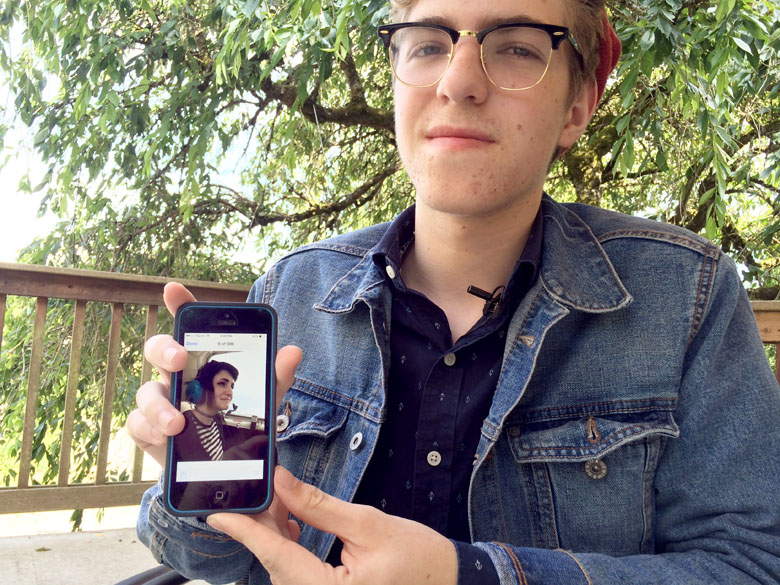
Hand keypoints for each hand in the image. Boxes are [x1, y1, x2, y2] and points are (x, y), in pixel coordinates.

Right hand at [126, 282, 301, 464]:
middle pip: (158, 349)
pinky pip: (138, 424)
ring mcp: (161, 401)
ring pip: (146, 391)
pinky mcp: (150, 430)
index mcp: (204, 359)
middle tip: (180, 359)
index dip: (179, 304)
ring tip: (176, 423)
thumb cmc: (242, 419)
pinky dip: (150, 430)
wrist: (228, 462)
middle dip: (164, 349)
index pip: (189, 324)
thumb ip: (277, 375)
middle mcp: (178, 375)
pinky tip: (166, 439)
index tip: (173, 289)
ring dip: (158, 405)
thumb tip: (293, 351)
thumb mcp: (266, 397)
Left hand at [207, 467, 457, 584]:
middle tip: (259, 490)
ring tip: (280, 503)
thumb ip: (319, 506)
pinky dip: (289, 552)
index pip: (276, 556)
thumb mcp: (368, 524)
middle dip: (264, 526)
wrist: (450, 583)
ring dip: (277, 537)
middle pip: (276, 563)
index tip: (216, 513)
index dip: (244, 531)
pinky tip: (293, 527)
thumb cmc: (418, 559)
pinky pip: (297, 578)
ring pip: (284, 571)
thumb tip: (282, 484)